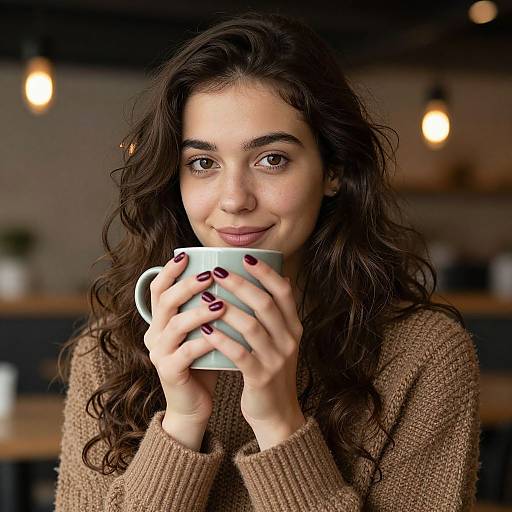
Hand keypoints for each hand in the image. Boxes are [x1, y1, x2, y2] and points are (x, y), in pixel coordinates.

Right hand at [143, 252, 224, 426]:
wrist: (193, 404)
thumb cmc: (203, 362)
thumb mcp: (202, 330)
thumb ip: (207, 307)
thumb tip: (233, 276)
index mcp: (160, 321)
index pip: (158, 289)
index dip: (170, 271)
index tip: (187, 255)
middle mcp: (154, 334)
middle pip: (165, 302)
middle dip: (187, 285)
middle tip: (210, 275)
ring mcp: (159, 353)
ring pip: (175, 325)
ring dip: (198, 312)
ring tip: (221, 303)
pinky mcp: (169, 372)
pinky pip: (187, 352)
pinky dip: (205, 341)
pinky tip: (221, 335)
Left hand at [199, 254, 305, 447]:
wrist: (278, 413)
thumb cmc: (270, 370)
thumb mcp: (280, 340)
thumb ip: (276, 314)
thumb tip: (275, 278)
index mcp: (293, 327)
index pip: (284, 292)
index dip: (265, 273)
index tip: (245, 257)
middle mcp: (289, 340)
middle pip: (265, 304)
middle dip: (240, 285)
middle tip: (217, 271)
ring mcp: (277, 359)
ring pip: (252, 327)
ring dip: (227, 309)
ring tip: (206, 296)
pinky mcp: (261, 378)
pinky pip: (240, 354)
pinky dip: (222, 340)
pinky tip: (206, 329)